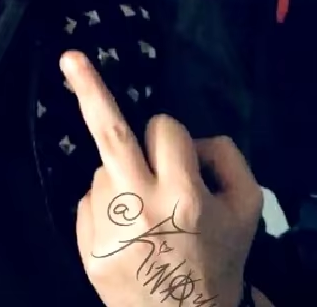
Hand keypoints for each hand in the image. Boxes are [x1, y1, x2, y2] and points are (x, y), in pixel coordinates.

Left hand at [61, 50, 262, 306]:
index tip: (176, 152)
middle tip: (68, 57)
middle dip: (90, 89)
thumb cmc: (219, 260)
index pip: (165, 128)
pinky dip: (106, 203)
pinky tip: (126, 231)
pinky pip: (90, 200)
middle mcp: (140, 206)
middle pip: (110, 132)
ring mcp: (107, 228)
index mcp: (184, 195)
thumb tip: (192, 138)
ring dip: (122, 176)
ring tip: (145, 216)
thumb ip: (228, 159)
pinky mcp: (86, 246)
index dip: (173, 138)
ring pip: (104, 168)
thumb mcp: (248, 209)